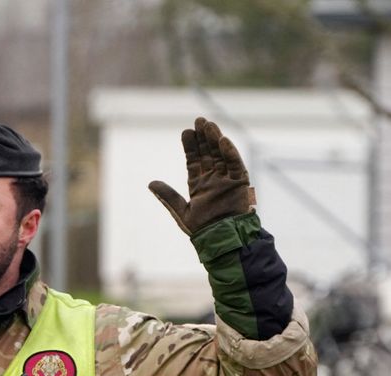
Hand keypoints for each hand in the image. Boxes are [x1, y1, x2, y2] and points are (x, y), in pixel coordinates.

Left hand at [148, 117, 252, 234]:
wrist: (222, 239)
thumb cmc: (202, 229)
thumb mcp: (181, 211)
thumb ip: (168, 196)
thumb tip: (150, 183)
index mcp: (198, 185)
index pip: (193, 161)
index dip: (190, 146)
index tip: (186, 132)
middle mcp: (213, 179)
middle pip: (207, 154)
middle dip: (203, 138)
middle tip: (198, 120)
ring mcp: (227, 179)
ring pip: (221, 155)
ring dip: (215, 140)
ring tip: (208, 125)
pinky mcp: (240, 183)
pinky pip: (235, 164)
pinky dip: (230, 152)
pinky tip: (222, 140)